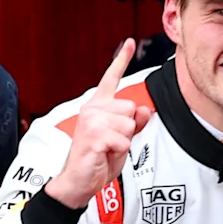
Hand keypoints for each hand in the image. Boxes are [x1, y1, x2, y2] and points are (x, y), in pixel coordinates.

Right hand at [42, 42, 142, 209]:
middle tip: (112, 142)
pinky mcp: (93, 135)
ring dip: (123, 141)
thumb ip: (133, 123)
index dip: (120, 60)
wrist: (78, 181)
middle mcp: (93, 109)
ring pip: (128, 124)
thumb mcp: (121, 140)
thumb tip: (143, 110)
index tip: (128, 42)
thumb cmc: (96, 160)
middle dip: (128, 129)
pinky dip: (119, 151)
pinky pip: (123, 139)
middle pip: (131, 107)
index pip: (111, 79)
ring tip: (107, 149)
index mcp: (98, 106)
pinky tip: (104, 154)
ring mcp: (91, 120)